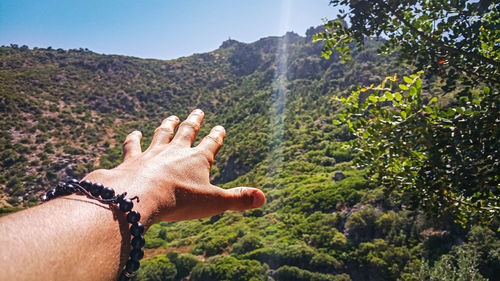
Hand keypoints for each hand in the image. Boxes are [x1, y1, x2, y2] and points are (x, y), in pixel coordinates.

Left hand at [83, 109, 264, 224]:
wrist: (139, 196)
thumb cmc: (179, 200)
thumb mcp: (214, 202)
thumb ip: (238, 199)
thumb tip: (264, 197)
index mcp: (197, 160)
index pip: (211, 144)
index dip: (217, 136)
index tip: (220, 128)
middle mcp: (176, 151)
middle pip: (187, 132)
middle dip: (195, 122)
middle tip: (198, 111)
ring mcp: (154, 153)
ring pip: (163, 134)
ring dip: (168, 125)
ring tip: (173, 118)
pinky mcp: (133, 159)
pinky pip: (134, 145)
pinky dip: (135, 139)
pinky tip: (135, 133)